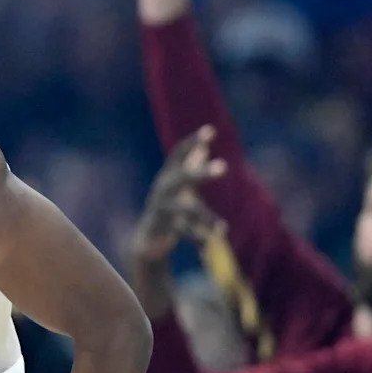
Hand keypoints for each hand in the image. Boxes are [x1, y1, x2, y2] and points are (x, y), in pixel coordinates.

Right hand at [131, 125, 226, 264]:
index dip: (192, 142)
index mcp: (168, 176)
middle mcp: (162, 189)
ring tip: (224, 229)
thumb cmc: (169, 206)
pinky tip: (215, 242)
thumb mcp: (180, 187)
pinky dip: (199, 237)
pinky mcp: (159, 228)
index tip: (211, 130)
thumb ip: (191, 167)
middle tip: (224, 166)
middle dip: (201, 172)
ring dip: (205, 217)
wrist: (146, 238)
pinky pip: (182, 232)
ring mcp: (160, 208)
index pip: (178, 154)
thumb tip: (203, 147)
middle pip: (182, 177)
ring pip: (184, 209)